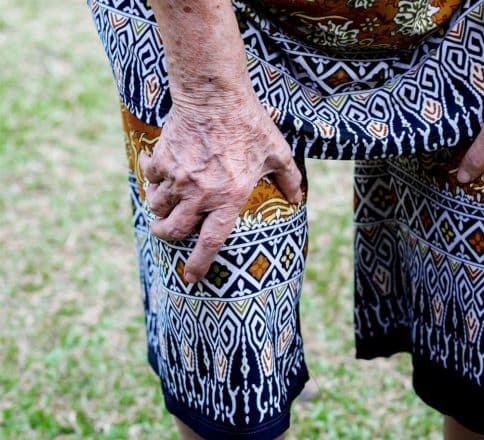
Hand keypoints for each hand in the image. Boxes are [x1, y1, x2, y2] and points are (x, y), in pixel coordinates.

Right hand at [139, 95, 302, 283]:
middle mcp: (200, 193)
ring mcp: (178, 177)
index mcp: (229, 197)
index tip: (191, 277)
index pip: (210, 241)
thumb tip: (298, 198)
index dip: (199, 264)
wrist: (215, 95)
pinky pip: (151, 178)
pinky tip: (159, 172)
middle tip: (166, 233)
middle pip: (174, 230)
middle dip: (166, 236)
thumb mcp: (277, 152)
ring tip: (163, 206)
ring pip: (158, 207)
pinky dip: (152, 179)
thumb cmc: (250, 123)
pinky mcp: (163, 159)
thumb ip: (290, 179)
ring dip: (159, 210)